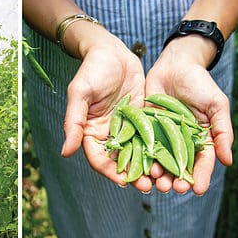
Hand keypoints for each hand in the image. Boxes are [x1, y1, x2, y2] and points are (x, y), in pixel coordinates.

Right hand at [61, 29, 156, 191]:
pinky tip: (171, 156)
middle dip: (133, 174)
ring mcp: (126, 126)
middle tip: (148, 186)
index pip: (99, 158)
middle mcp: (108, 133)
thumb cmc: (91, 70)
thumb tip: (65, 152)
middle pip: (120, 160)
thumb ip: (73, 123)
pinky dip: (159, 148)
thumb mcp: (80, 94)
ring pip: (137, 152)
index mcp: (91, 131)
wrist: (111, 51)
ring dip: (148, 165)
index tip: (124, 182)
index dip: (110, 172)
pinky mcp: (142, 118)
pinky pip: (150, 135)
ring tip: (162, 177)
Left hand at [145, 36, 232, 194]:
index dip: (199, 176)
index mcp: (199, 139)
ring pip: (158, 159)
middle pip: (177, 165)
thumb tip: (228, 161)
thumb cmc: (199, 83)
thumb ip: (222, 132)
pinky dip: (139, 156)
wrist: (175, 65)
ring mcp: (160, 136)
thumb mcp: (216, 105)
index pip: (201, 162)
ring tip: (153, 182)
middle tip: (169, 189)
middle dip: (174, 179)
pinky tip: (137, 167)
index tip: (196, 190)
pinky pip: (141, 145)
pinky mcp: (144, 128)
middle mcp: (179, 141)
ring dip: (156, 173)